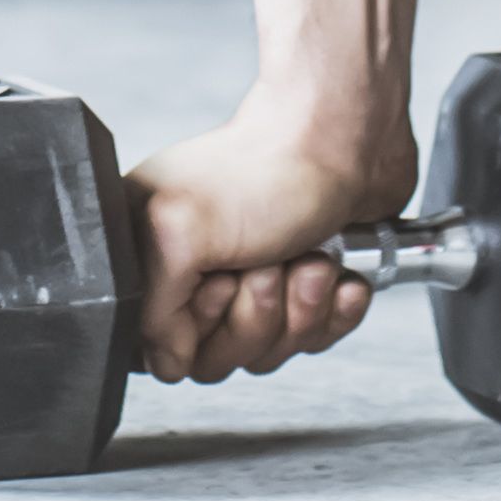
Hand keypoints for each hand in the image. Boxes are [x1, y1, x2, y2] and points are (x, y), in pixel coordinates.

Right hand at [123, 100, 418, 384]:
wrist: (351, 139)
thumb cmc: (268, 167)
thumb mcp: (178, 234)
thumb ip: (151, 311)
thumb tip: (164, 361)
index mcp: (150, 250)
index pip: (158, 346)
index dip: (199, 326)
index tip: (222, 282)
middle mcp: (196, 268)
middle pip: (218, 356)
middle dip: (257, 317)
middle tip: (269, 265)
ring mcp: (252, 279)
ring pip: (267, 351)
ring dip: (299, 309)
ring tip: (309, 259)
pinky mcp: (302, 286)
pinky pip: (313, 337)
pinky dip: (333, 309)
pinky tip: (338, 272)